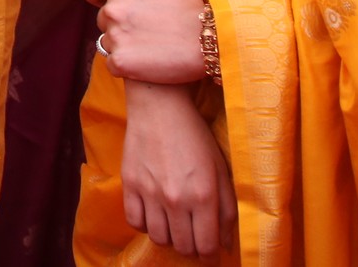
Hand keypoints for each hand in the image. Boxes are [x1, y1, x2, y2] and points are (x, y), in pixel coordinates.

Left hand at [80, 0, 206, 85]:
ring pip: (107, 41)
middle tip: (143, 27)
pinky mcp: (120, 63)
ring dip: (122, 43)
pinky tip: (146, 61)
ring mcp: (115, 38)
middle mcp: (113, 11)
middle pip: (101, 17)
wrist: (210, 47)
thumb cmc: (194, 9)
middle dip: (117, 22)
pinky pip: (113, 63)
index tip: (106, 0)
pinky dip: (126, 64)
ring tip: (147, 44)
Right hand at [120, 81, 236, 257]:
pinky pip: (134, 222)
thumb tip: (227, 242)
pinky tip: (153, 214)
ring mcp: (150, 193)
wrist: (159, 106)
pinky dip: (145, 225)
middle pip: (183, 247)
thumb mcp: (220, 169)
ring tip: (174, 227)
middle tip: (194, 238)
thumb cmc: (194, 136)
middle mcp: (176, 199)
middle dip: (192, 249)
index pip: (207, 246)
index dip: (211, 255)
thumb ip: (227, 208)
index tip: (211, 252)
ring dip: (169, 238)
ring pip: (158, 238)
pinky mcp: (129, 185)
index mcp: (204, 195)